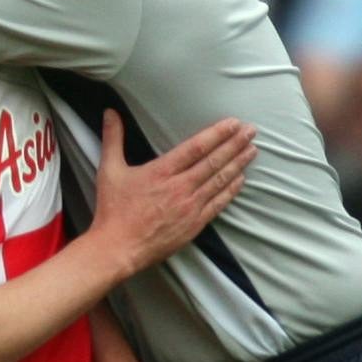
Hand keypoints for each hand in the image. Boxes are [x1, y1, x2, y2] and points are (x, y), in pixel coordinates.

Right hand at [90, 113, 254, 273]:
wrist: (118, 248)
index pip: (196, 147)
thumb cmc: (113, 211)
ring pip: (219, 181)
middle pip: (214, 161)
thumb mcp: (109, 170)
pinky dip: (230, 190)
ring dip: (238, 164)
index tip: (232, 123)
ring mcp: (190, 207)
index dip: (217, 133)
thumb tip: (110, 113)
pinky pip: (217, 204)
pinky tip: (240, 180)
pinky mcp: (194, 225)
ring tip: (252, 150)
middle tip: (251, 131)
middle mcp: (180, 187)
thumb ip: (113, 139)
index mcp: (162, 171)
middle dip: (235, 144)